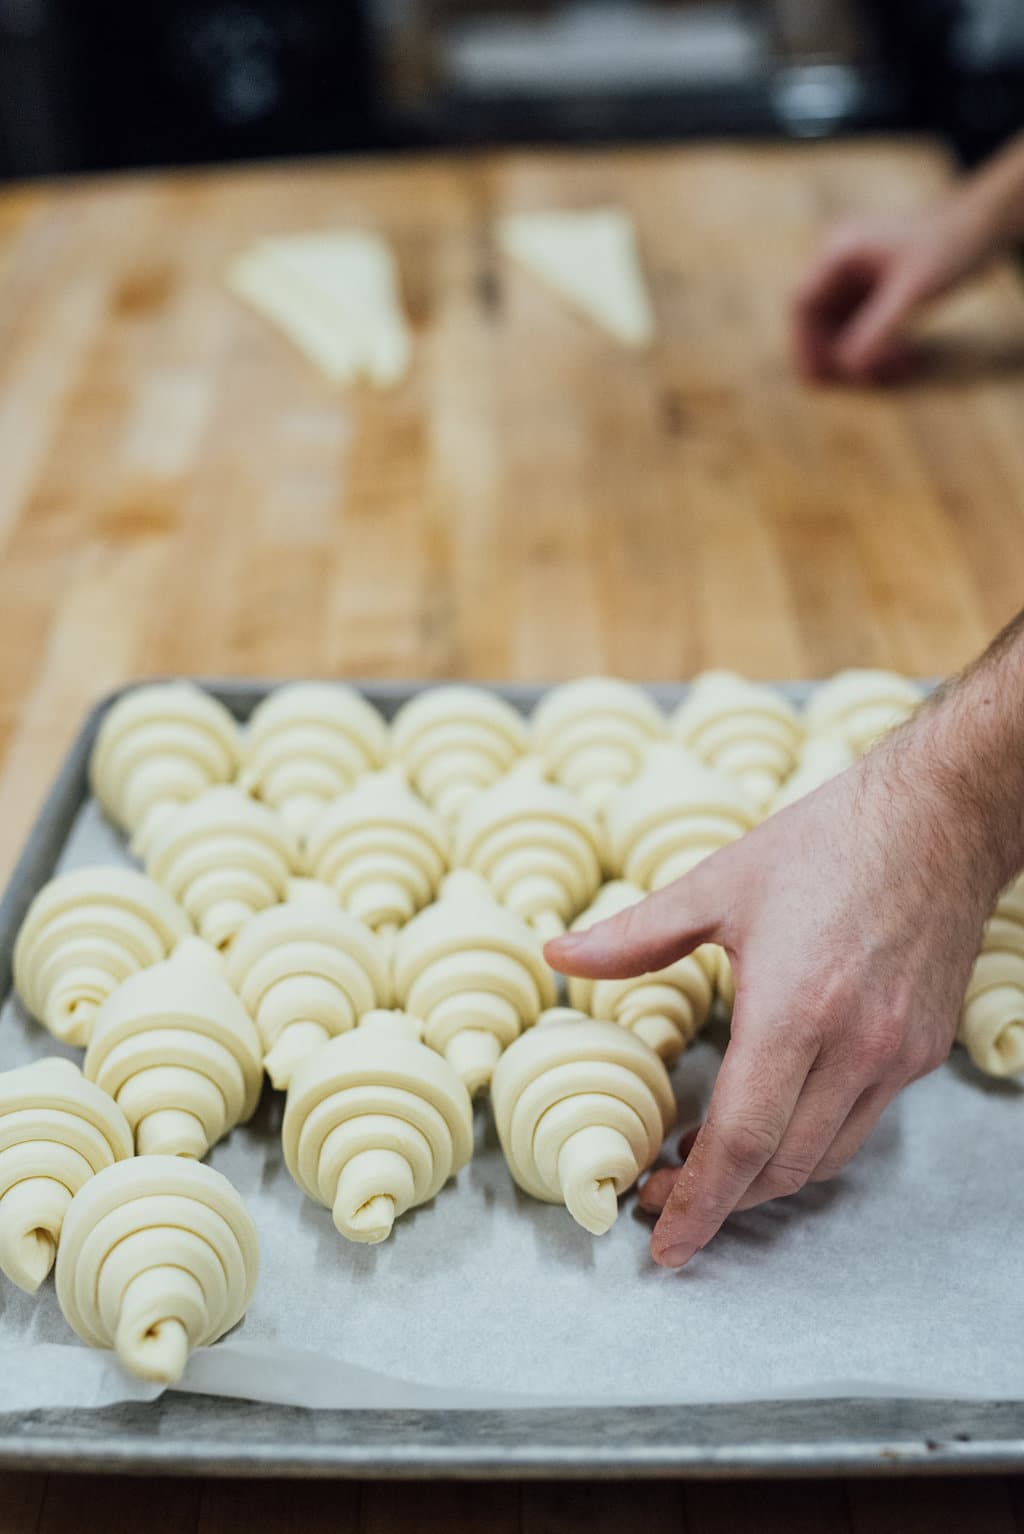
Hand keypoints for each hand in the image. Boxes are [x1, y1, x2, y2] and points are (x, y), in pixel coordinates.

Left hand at [544, 745, 997, 1268]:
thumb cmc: (825, 844)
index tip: (662, 1244)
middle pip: (780, 1167)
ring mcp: (896, 1054)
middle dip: (719, 1201)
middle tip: (663, 1196)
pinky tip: (771, 1118)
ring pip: (824, 1157)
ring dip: (763, 1178)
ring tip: (708, 1164)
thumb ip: (633, 935)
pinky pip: (860, 1122)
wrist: (939, 818)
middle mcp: (854, 1046)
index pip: (740, 1141)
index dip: (697, 1204)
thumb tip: (557, 955)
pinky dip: (809, 1142)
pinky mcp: (923, 1050)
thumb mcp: (717, 883)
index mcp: (794, 1007)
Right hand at [793, 205, 991, 383]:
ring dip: (860, 356)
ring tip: (894, 371)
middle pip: (817, 321)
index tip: (818, 377)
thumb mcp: (913, 293)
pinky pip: (860, 329)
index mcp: (839, 252)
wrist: (984, 227)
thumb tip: (849, 368)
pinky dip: (876, 350)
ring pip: (839, 329)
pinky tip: (902, 362)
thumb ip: (879, 330)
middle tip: (860, 383)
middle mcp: (841, 263)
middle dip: (836, 355)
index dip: (805, 344)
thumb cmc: (951, 247)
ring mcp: (856, 277)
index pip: (803, 304)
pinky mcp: (874, 291)